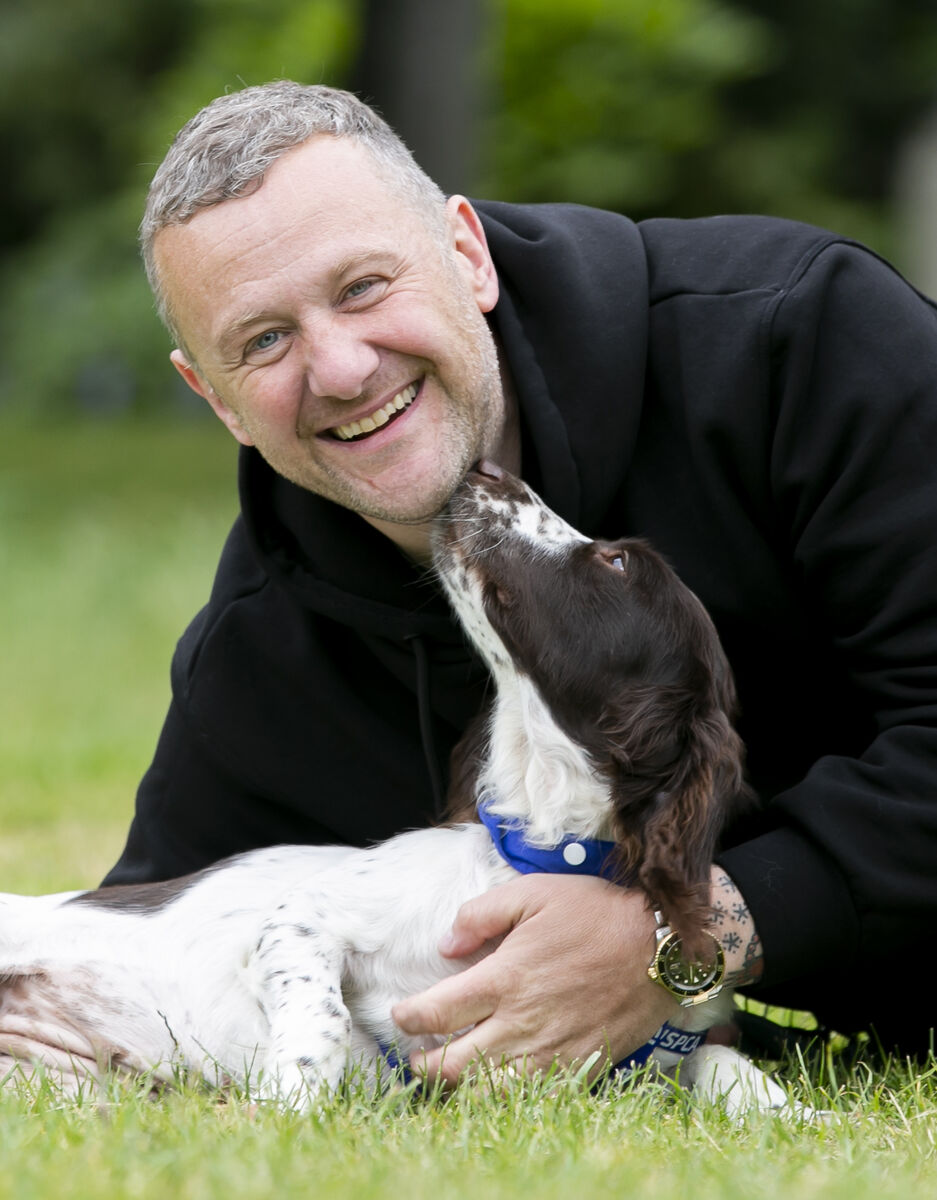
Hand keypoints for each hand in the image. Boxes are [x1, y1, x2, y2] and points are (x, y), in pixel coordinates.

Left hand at [391, 873, 678, 1083]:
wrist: (661, 946)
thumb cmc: (596, 912)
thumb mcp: (533, 891)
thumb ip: (481, 914)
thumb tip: (447, 944)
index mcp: (504, 979)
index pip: (437, 1013)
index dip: (409, 1019)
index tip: (400, 1015)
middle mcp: (521, 1023)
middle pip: (455, 1066)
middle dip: (425, 1067)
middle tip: (416, 1057)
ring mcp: (551, 1051)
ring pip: (490, 1090)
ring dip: (462, 1086)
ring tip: (450, 1073)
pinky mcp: (579, 1065)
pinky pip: (533, 1096)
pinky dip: (507, 1096)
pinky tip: (499, 1083)